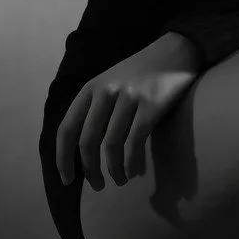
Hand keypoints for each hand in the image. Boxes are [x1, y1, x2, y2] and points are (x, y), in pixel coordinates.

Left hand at [56, 30, 202, 190]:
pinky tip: (134, 171)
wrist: (175, 51)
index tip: (67, 179)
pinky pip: (135, 143)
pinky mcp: (150, 107)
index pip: (67, 128)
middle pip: (87, 141)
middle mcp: (106, 92)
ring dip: (113, 170)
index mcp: (90, 88)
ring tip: (120, 181)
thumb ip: (95, 109)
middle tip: (97, 186)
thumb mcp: (110, 83)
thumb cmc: (140, 73)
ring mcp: (128, 98)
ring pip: (111, 146)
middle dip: (89, 170)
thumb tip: (85, 150)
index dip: (63, 158)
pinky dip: (132, 163)